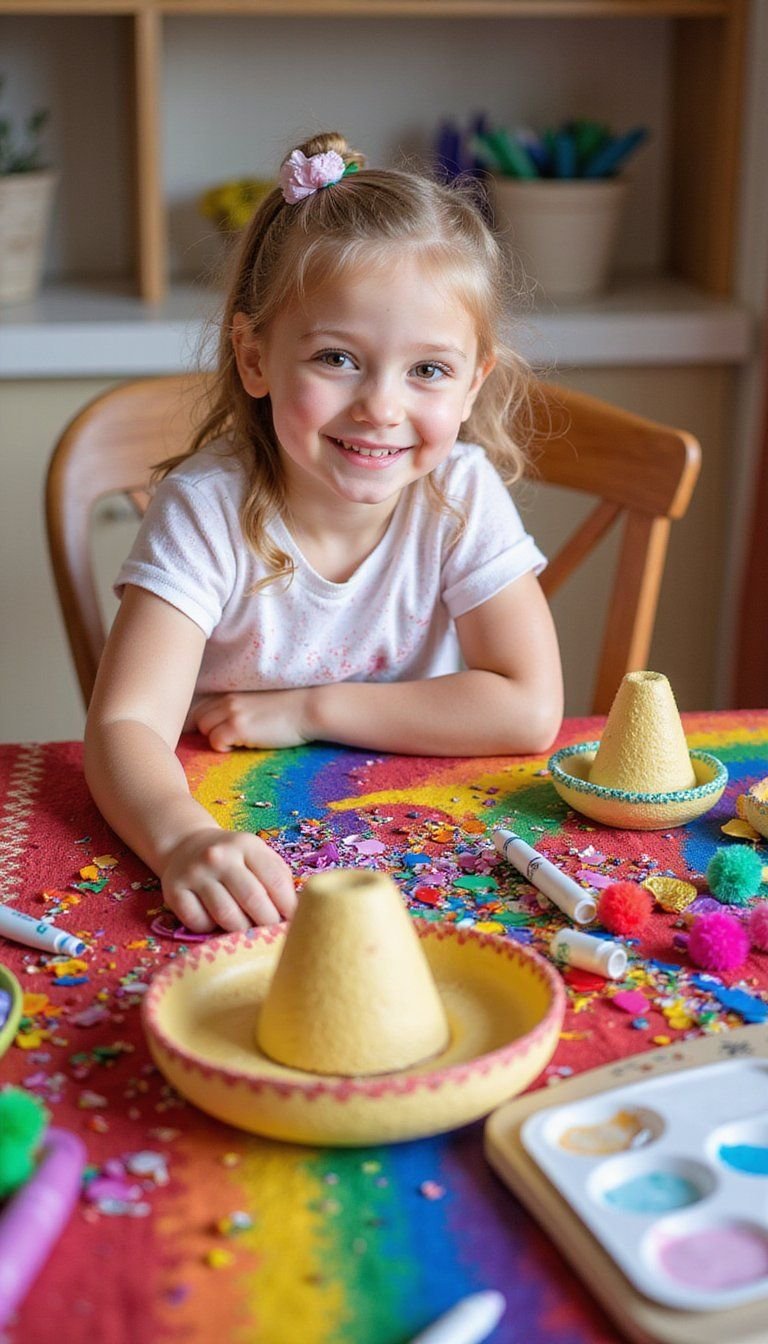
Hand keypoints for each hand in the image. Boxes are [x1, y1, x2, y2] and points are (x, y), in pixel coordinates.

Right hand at [160, 828, 296, 931]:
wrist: (186, 846)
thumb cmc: (233, 859)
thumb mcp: (257, 855)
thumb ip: (278, 878)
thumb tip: (299, 912)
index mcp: (247, 845)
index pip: (276, 881)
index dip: (290, 908)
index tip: (296, 922)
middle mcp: (220, 857)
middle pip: (253, 900)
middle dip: (267, 923)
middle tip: (271, 933)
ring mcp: (195, 873)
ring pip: (226, 915)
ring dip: (241, 930)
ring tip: (247, 930)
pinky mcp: (174, 891)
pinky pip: (199, 923)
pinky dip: (211, 930)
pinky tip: (216, 922)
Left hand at [192, 689, 310, 750]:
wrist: (310, 707)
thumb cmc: (291, 707)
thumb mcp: (259, 700)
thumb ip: (240, 705)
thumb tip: (227, 723)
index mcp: (232, 691)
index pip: (200, 705)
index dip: (204, 721)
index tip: (212, 731)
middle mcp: (228, 699)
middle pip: (198, 717)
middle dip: (208, 731)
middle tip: (227, 739)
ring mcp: (232, 712)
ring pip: (204, 729)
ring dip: (216, 738)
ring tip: (236, 742)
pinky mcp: (239, 727)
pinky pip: (215, 741)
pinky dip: (224, 747)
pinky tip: (242, 745)